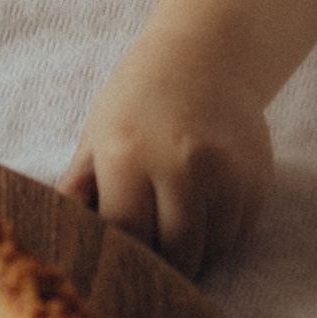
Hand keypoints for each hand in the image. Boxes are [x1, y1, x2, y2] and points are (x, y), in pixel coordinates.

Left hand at [62, 36, 274, 278]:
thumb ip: (78, 190)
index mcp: (129, 155)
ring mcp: (227, 173)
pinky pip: (238, 233)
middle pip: (176, 252)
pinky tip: (203, 209)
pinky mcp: (257, 177)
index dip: (123, 252)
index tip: (119, 257)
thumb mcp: (97, 135)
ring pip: (211, 250)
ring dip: (193, 252)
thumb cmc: (139, 98)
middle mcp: (182, 165)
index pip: (127, 235)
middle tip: (150, 253)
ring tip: (175, 227)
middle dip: (161, 262)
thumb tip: (58, 237)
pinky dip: (219, 235)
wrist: (206, 56)